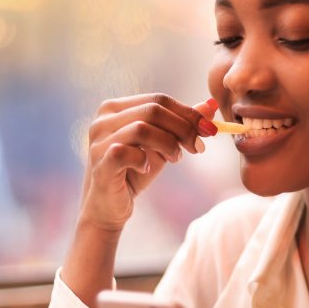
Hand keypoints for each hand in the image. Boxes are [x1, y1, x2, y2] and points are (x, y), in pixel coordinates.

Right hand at [80, 94, 217, 231]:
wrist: (109, 208)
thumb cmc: (134, 172)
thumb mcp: (163, 145)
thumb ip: (182, 124)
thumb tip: (210, 106)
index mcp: (116, 108)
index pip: (159, 100)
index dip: (188, 113)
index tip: (209, 130)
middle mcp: (103, 119)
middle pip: (153, 110)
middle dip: (183, 128)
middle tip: (198, 147)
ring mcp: (98, 140)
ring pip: (142, 128)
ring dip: (168, 144)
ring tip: (175, 158)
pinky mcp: (100, 162)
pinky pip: (126, 152)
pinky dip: (144, 160)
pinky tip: (146, 168)